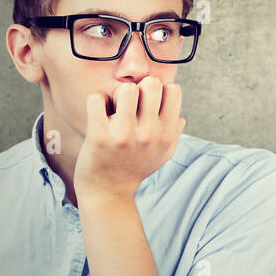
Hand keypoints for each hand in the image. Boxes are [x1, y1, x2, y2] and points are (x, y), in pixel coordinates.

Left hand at [75, 76, 184, 204]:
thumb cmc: (135, 167)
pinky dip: (96, 102)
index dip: (159, 91)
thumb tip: (178, 114)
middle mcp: (148, 133)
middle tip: (130, 104)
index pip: (173, 90)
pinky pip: (97, 99)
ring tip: (114, 108)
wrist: (108, 191)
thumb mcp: (163, 154)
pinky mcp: (99, 136)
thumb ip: (174, 133)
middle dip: (139, 88)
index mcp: (166, 134)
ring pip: (126, 88)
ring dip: (118, 95)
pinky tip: (99, 113)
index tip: (148, 103)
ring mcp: (124, 134)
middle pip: (151, 84)